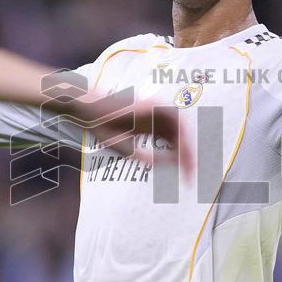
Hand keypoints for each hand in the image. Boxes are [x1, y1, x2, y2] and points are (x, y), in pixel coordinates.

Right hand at [46, 91, 193, 178]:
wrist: (89, 108)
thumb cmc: (104, 128)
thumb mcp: (127, 149)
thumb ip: (146, 157)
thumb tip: (165, 167)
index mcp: (152, 126)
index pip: (175, 143)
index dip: (182, 160)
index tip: (187, 177)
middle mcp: (157, 117)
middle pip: (181, 136)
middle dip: (189, 156)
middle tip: (191, 175)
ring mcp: (157, 108)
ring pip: (181, 128)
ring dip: (187, 147)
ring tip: (189, 166)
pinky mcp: (154, 104)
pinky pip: (174, 120)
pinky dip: (180, 135)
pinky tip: (180, 153)